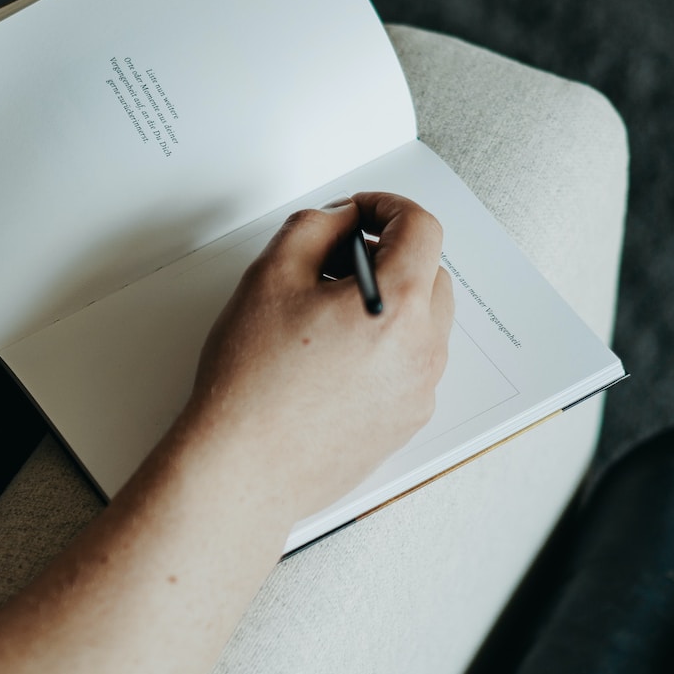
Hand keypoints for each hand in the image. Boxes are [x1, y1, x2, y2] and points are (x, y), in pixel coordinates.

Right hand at [175, 191, 454, 521]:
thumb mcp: (269, 276)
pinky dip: (385, 347)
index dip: (386, 206)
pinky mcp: (406, 422)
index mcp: (398, 306)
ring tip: (326, 316)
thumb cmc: (251, 385)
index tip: (360, 212)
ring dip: (388, 303)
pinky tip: (331, 359)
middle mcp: (423, 350)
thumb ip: (314, 228)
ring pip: (423, 322)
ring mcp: (419, 391)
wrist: (244, 468)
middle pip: (430, 273)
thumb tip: (340, 221)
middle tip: (333, 264)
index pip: (421, 228)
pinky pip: (411, 365)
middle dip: (388, 255)